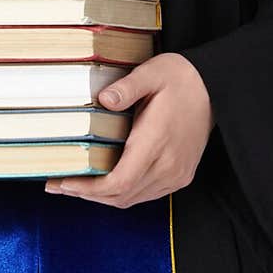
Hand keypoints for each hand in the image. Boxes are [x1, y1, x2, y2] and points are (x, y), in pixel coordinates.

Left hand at [44, 52, 214, 207]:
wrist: (215, 88)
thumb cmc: (180, 78)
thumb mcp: (151, 73)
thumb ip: (126, 87)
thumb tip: (103, 100)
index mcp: (157, 143)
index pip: (119, 182)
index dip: (88, 189)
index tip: (62, 183)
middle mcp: (168, 166)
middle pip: (122, 197)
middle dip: (87, 195)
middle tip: (57, 185)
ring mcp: (177, 174)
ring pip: (133, 199)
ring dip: (103, 197)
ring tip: (76, 185)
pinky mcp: (181, 175)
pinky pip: (146, 194)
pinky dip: (122, 193)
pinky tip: (104, 182)